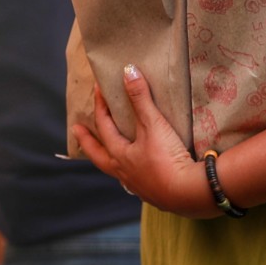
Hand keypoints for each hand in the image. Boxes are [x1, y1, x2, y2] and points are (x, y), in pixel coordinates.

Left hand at [73, 64, 216, 218]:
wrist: (188, 194)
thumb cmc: (166, 159)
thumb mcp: (153, 125)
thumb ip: (141, 99)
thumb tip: (128, 71)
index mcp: (120, 157)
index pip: (104, 128)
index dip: (101, 107)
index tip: (97, 91)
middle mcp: (124, 174)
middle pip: (99, 157)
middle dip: (88, 142)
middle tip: (77, 131)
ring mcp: (139, 187)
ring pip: (116, 171)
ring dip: (110, 159)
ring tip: (109, 152)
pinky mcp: (155, 194)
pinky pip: (135, 180)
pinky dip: (132, 172)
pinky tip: (140, 170)